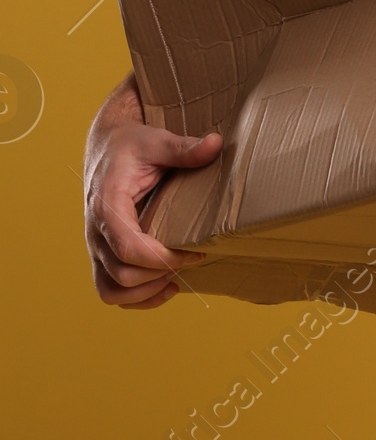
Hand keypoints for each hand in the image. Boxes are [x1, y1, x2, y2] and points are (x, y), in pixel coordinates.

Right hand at [84, 75, 221, 308]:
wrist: (106, 145)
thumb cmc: (131, 144)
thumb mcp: (156, 141)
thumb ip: (183, 148)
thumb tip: (215, 144)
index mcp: (108, 205)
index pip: (128, 248)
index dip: (163, 258)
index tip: (195, 252)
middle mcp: (96, 231)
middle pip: (123, 274)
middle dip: (161, 274)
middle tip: (192, 258)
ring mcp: (97, 245)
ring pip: (111, 290)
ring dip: (146, 293)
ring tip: (177, 278)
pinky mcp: (102, 252)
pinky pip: (109, 289)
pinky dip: (135, 298)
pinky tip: (164, 288)